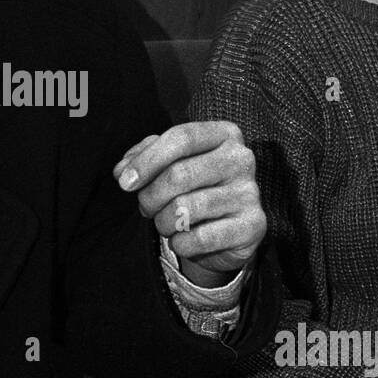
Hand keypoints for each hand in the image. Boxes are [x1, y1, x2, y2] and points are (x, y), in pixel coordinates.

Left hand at [114, 121, 265, 286]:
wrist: (226, 232)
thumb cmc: (193, 188)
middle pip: (179, 174)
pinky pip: (201, 237)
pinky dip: (181, 243)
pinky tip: (182, 240)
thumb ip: (143, 158)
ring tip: (165, 224)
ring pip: (186, 208)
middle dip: (150, 196)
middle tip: (145, 208)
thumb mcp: (169, 164)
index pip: (181, 138)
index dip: (147, 161)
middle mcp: (242, 159)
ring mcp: (250, 193)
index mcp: (225, 134)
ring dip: (163, 222)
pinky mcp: (253, 226)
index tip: (125, 182)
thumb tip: (123, 171)